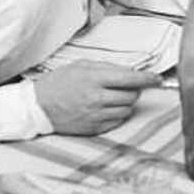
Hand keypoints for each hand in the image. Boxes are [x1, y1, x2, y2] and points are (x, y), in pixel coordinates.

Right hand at [33, 61, 160, 134]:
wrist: (36, 106)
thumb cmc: (59, 82)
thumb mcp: (82, 66)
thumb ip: (108, 67)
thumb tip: (131, 72)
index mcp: (94, 79)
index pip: (131, 79)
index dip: (148, 79)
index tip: (157, 79)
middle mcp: (96, 99)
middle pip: (132, 96)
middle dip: (133, 89)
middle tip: (125, 86)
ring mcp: (94, 115)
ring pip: (127, 109)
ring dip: (126, 102)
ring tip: (112, 96)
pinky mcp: (92, 128)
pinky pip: (116, 121)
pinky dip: (117, 114)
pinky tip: (106, 108)